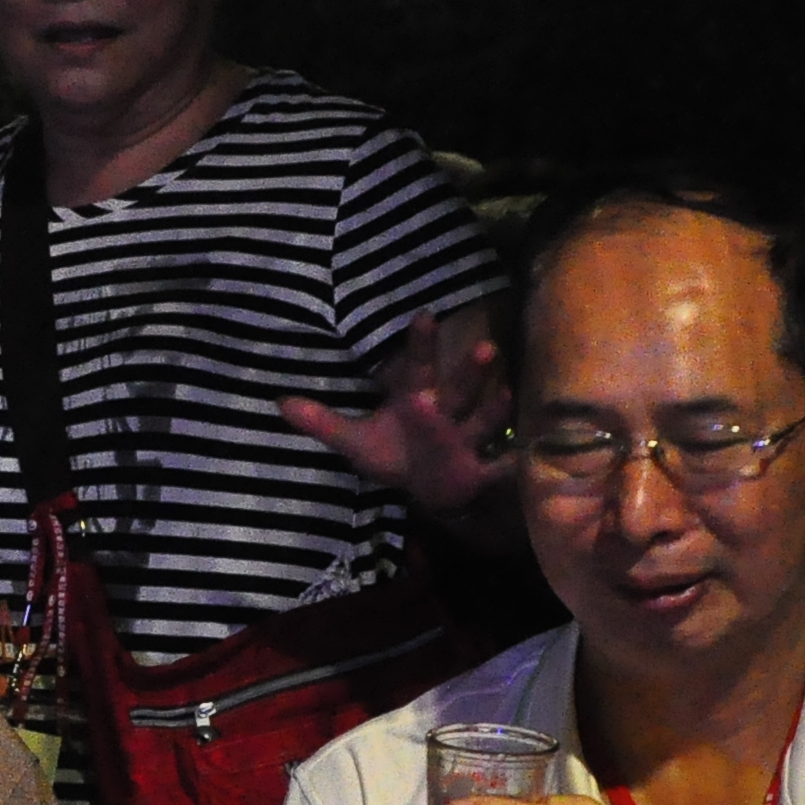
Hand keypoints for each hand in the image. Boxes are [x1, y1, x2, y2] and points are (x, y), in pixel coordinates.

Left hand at [285, 307, 513, 521]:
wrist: (424, 488)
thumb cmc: (393, 454)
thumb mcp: (354, 440)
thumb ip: (321, 422)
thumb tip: (278, 403)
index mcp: (415, 401)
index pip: (416, 369)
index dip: (420, 345)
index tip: (425, 316)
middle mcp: (444, 415)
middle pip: (458, 391)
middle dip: (470, 373)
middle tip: (486, 348)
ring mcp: (464, 442)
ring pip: (481, 422)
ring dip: (494, 410)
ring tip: (508, 393)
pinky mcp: (476, 472)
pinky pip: (495, 470)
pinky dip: (510, 466)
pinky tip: (526, 459)